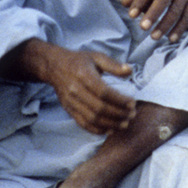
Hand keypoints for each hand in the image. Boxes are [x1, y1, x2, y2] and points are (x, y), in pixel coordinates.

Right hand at [18, 40, 137, 134]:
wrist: (54, 66)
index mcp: (84, 75)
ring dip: (110, 124)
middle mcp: (75, 90)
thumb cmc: (78, 61)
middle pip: (99, 108)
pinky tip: (110, 129)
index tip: (132, 103)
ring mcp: (71, 102)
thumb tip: (130, 70)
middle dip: (118, 114)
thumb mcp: (96, 57)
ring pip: (92, 119)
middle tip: (132, 114)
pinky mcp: (68, 110)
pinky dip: (97, 130)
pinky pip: (83, 124)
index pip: (104, 92)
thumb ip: (113, 65)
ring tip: (124, 124)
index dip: (119, 100)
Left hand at [121, 0, 187, 42]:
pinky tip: (171, 38)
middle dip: (153, 14)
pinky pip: (187, 17)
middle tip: (143, 27)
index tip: (131, 15)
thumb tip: (124, 4)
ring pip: (176, 11)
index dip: (140, 1)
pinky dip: (179, 29)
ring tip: (154, 37)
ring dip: (165, 25)